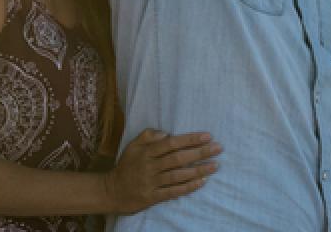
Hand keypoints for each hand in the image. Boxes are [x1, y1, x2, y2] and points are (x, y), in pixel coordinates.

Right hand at [104, 129, 220, 213]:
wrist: (112, 191)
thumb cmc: (126, 166)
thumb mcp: (133, 146)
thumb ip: (148, 135)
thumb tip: (167, 134)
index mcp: (146, 152)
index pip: (171, 144)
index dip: (190, 139)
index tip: (207, 136)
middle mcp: (150, 166)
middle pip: (178, 158)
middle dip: (200, 152)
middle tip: (218, 148)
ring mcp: (152, 182)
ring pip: (178, 175)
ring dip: (198, 170)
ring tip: (215, 165)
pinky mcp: (153, 196)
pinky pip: (173, 191)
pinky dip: (188, 187)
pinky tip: (202, 182)